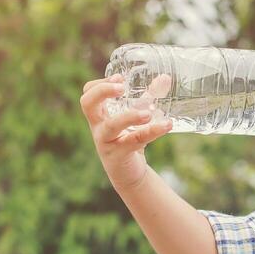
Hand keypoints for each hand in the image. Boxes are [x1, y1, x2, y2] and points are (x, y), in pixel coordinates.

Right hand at [79, 74, 173, 191]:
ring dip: (129, 116)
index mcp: (99, 115)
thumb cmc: (129, 139)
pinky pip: (134, 141)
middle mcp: (98, 127)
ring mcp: (106, 142)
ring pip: (111, 126)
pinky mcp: (118, 155)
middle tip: (122, 88)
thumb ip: (149, 97)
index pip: (88, 93)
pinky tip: (167, 125)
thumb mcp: (137, 116)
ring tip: (148, 114)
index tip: (120, 78)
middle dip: (103, 92)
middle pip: (87, 104)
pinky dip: (152, 132)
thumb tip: (165, 78)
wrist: (130, 175)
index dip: (100, 83)